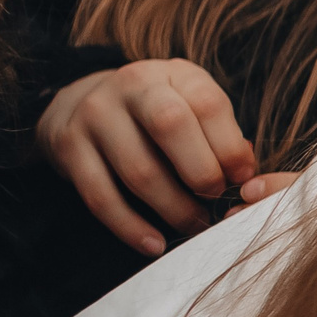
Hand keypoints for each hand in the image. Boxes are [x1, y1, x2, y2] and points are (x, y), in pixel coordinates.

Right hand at [37, 60, 260, 253]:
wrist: (82, 101)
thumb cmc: (155, 112)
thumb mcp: (190, 105)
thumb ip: (220, 134)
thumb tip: (247, 173)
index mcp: (172, 73)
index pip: (206, 102)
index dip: (230, 146)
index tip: (243, 178)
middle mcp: (131, 86)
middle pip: (170, 126)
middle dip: (201, 173)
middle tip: (216, 200)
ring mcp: (95, 115)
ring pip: (138, 170)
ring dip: (173, 208)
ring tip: (193, 224)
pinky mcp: (69, 148)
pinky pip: (101, 198)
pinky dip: (131, 228)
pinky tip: (155, 244)